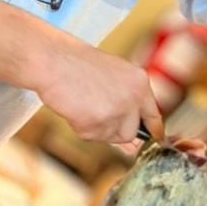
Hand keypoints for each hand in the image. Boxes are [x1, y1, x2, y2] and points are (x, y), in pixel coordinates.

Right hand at [32, 38, 163, 145]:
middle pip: (131, 132)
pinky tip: (75, 107)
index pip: (153, 116)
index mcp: (140, 82)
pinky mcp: (96, 123)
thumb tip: (133, 144)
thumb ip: (126, 104)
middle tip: (97, 111)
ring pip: (111, 137)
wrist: (53, 60)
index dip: (152, 131)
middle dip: (115, 129)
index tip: (153, 139)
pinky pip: (91, 137)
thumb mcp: (112, 76)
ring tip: (84, 105)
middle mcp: (132, 98)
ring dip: (97, 128)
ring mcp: (115, 112)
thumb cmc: (77, 63)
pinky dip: (80, 127)